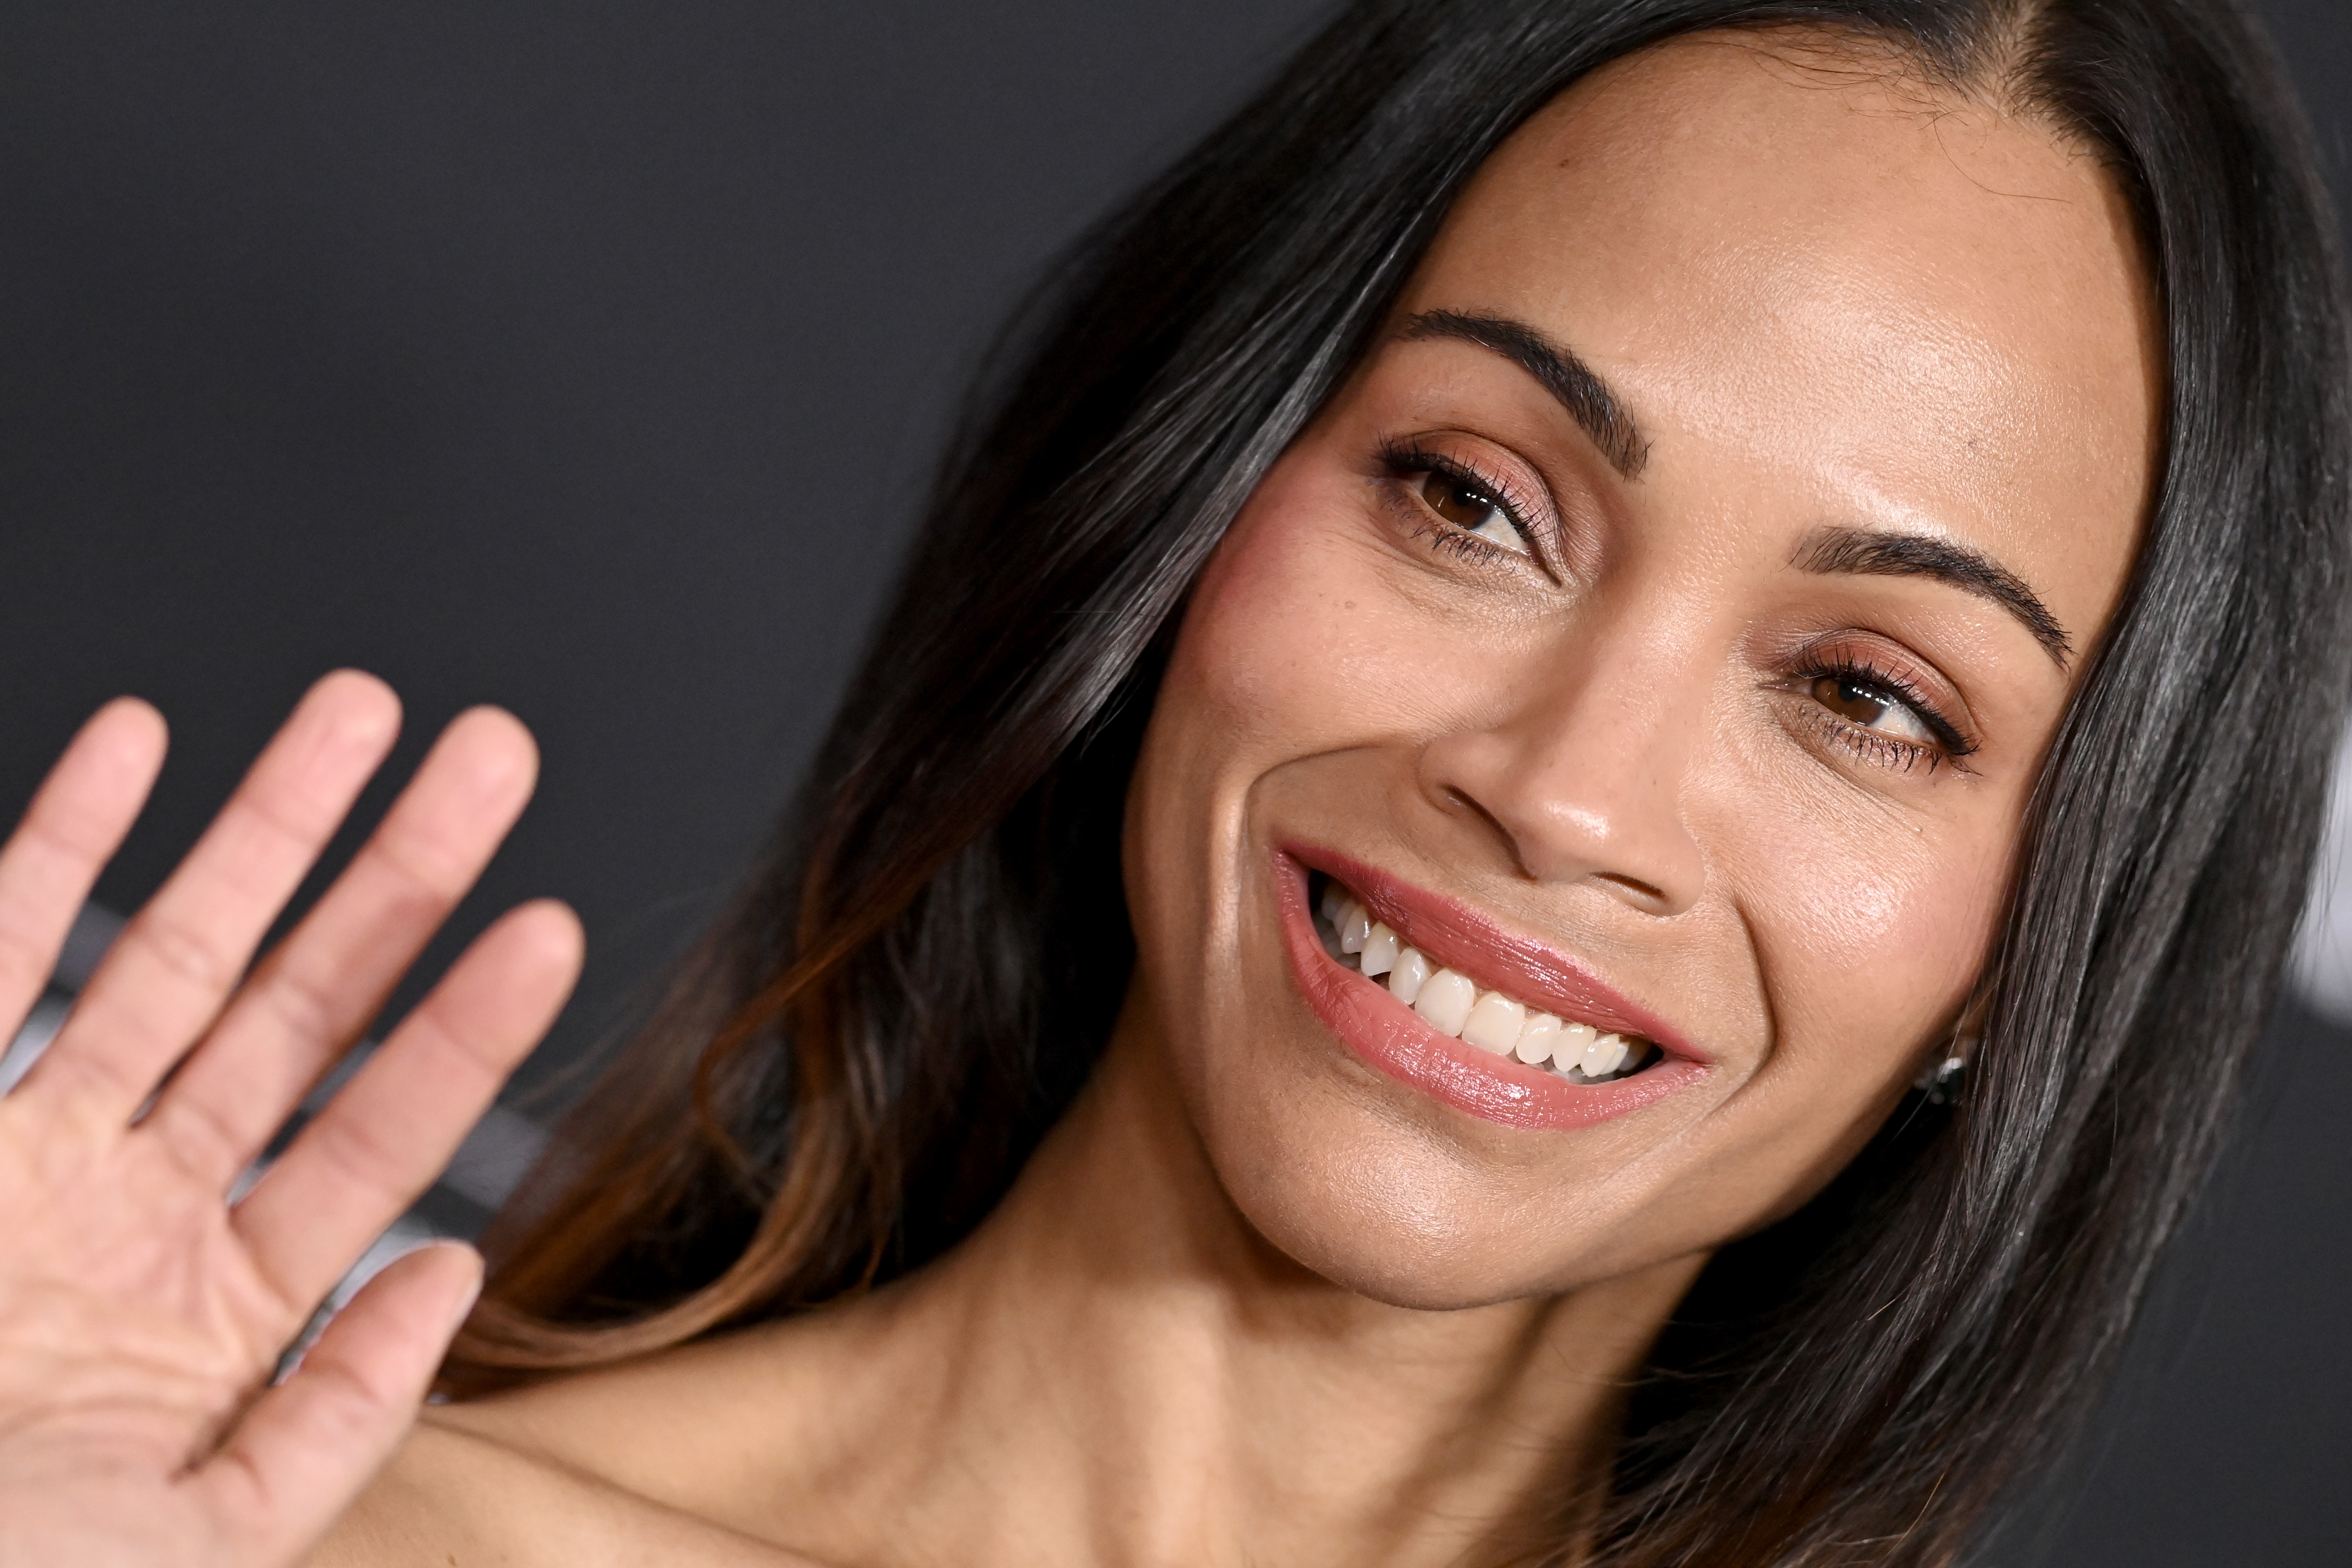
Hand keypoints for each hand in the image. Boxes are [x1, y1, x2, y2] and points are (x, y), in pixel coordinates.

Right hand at [0, 671, 582, 1567]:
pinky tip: (137, 742)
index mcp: (210, 1315)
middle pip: (301, 1011)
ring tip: (363, 712)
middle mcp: (131, 1213)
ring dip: (265, 827)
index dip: (465, 1029)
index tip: (548, 927)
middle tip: (493, 758)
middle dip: (398, 879)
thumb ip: (332, 1420)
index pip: (377, 1138)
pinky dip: (56, 841)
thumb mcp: (195, 1542)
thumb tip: (455, 1280)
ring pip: (169, 953)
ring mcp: (27, 1154)